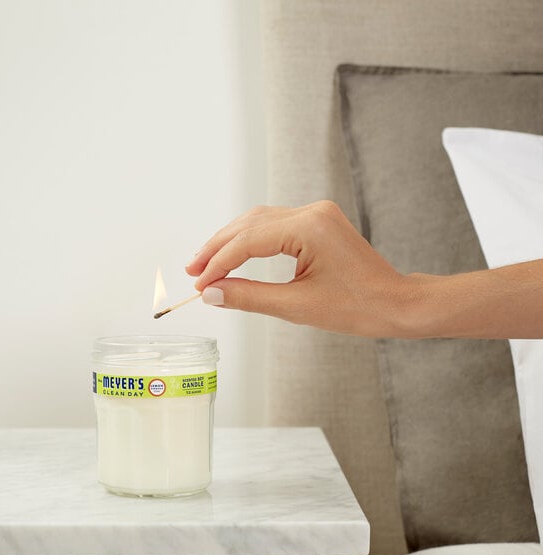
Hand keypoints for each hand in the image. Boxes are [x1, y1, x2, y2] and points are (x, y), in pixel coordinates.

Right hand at [185, 201, 410, 336]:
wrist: (395, 303)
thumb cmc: (357, 307)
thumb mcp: (297, 307)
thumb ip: (250, 297)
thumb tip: (212, 294)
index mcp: (309, 227)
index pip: (248, 241)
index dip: (219, 263)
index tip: (198, 284)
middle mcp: (312, 211)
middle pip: (250, 223)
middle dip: (218, 247)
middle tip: (193, 271)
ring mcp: (317, 214)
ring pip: (260, 221)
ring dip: (232, 242)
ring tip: (207, 264)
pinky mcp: (319, 222)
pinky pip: (275, 226)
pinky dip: (251, 241)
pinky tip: (236, 255)